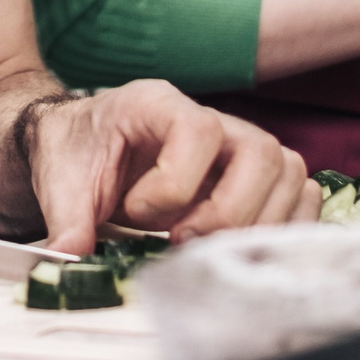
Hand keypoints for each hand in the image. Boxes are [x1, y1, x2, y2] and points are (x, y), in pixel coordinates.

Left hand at [25, 80, 317, 256]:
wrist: (80, 145)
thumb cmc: (75, 153)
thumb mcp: (59, 183)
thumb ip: (67, 219)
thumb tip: (69, 254)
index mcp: (157, 104)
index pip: (199, 129)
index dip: (176, 182)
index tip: (137, 213)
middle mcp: (210, 119)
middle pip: (262, 151)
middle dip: (229, 211)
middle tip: (182, 239)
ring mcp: (237, 146)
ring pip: (289, 171)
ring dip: (257, 222)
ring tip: (206, 246)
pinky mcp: (253, 177)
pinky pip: (299, 193)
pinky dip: (283, 226)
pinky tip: (239, 247)